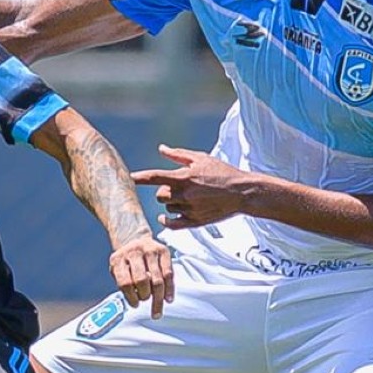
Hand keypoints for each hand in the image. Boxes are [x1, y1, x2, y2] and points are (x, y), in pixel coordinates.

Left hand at [108, 235, 173, 318]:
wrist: (134, 239)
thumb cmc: (125, 262)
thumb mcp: (117, 270)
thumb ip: (124, 284)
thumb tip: (136, 300)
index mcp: (118, 259)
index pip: (125, 282)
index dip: (131, 297)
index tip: (135, 305)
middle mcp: (134, 252)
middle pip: (142, 280)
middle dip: (145, 295)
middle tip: (145, 300)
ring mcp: (149, 250)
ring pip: (157, 279)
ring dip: (158, 298)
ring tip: (157, 311)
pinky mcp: (163, 251)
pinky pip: (169, 274)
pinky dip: (169, 289)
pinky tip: (168, 299)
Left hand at [131, 144, 249, 229]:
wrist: (243, 192)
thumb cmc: (222, 172)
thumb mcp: (201, 158)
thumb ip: (178, 155)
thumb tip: (161, 148)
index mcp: (184, 177)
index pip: (155, 177)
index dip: (140, 178)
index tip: (129, 178)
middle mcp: (185, 194)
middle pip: (160, 196)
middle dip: (164, 191)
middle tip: (177, 187)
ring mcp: (190, 209)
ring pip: (167, 208)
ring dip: (171, 203)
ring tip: (187, 197)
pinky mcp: (196, 222)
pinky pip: (173, 224)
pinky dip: (166, 221)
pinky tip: (164, 217)